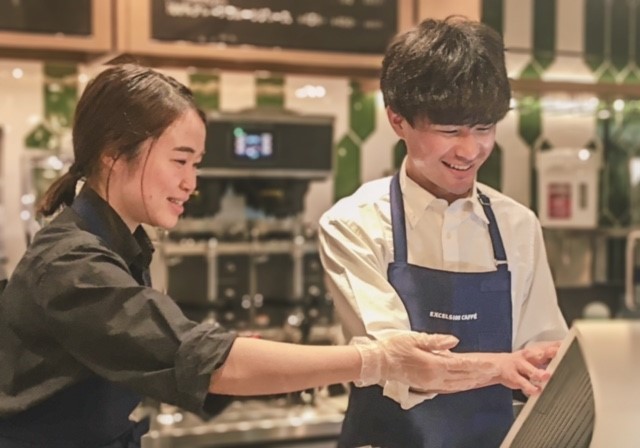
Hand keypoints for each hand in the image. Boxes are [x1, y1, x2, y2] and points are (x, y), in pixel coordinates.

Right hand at [352, 332, 499, 392]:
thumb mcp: (414, 338)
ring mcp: (431, 383)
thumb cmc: (393, 348)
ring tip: (485, 377)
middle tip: (494, 371)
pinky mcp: (427, 385)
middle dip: (480, 374)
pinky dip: (461, 385)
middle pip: (463, 377)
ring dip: (473, 380)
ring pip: (458, 384)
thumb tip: (454, 340)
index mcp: (433, 365)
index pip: (462, 365)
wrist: (379, 361)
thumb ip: (436, 341)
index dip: (478, 365)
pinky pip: (450, 387)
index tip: (491, 364)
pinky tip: (466, 382)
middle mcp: (434, 377)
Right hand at [464, 343, 559, 395]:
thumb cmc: (519, 363)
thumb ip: (549, 358)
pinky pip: (522, 382)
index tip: (570, 345)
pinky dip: (530, 387)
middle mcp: (528, 357)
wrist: (496, 366)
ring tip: (545, 376)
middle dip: (548, 354)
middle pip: (539, 354)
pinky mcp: (514, 377)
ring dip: (537, 372)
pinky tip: (536, 390)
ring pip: (530, 369)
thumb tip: (568, 357)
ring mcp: (520, 366)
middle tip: (557, 353)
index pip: (549, 346)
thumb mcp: (534, 357)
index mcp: (535, 351)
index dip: (559, 346)